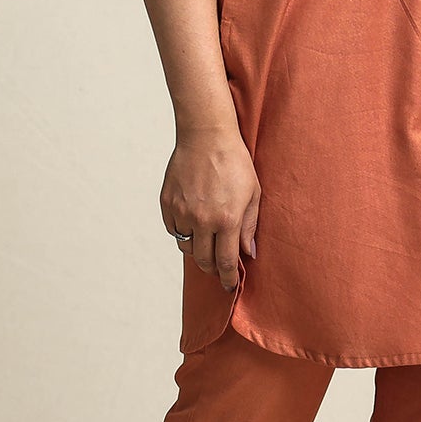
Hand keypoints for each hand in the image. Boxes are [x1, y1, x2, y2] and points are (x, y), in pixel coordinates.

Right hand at [161, 124, 259, 290]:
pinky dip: (183, 232)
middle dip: (213, 270)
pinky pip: (173, 229)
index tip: (231, 286)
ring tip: (207, 243)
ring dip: (198, 251)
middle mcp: (202, 219)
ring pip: (186, 247)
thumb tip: (249, 253)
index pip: (226, 262)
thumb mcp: (253, 194)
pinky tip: (194, 223)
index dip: (229, 278)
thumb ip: (249, 226)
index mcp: (227, 219)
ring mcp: (182, 212)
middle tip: (220, 269)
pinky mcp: (167, 203)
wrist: (207, 135)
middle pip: (204, 261)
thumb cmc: (235, 162)